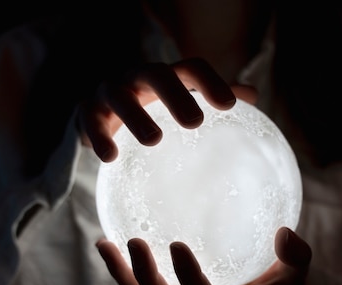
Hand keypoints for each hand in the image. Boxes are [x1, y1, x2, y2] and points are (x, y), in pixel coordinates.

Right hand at [77, 57, 257, 161]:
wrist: (102, 112)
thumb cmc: (152, 108)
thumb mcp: (181, 102)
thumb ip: (210, 98)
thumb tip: (253, 96)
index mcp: (167, 77)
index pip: (191, 69)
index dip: (210, 83)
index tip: (229, 106)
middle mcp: (139, 78)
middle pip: (157, 75)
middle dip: (175, 96)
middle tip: (194, 122)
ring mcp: (111, 92)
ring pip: (120, 96)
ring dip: (136, 116)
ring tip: (154, 140)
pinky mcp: (88, 110)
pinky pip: (89, 119)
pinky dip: (99, 136)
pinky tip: (111, 157)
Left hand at [96, 227, 311, 284]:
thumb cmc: (282, 284)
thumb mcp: (297, 273)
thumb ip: (296, 257)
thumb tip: (285, 235)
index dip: (189, 280)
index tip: (177, 246)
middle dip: (145, 280)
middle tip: (134, 243)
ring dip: (124, 276)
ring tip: (105, 245)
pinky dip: (123, 270)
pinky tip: (108, 243)